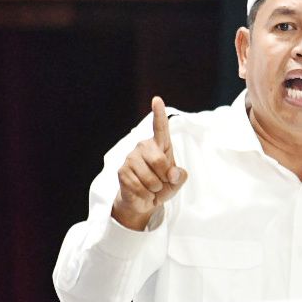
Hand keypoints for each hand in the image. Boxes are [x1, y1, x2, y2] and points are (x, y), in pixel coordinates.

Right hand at [111, 96, 187, 230]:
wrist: (144, 201)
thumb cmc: (163, 186)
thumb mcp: (177, 182)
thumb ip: (180, 176)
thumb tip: (172, 173)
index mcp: (159, 145)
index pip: (160, 127)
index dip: (159, 114)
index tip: (157, 100)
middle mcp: (143, 147)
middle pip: (160, 161)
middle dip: (165, 177)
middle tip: (162, 182)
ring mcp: (131, 158)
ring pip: (150, 178)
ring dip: (155, 189)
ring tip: (152, 188)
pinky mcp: (122, 171)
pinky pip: (139, 187)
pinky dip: (146, 195)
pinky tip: (143, 192)